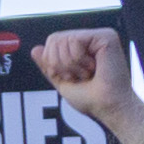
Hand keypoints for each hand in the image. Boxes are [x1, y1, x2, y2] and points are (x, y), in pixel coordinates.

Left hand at [35, 25, 143, 143]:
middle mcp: (91, 39)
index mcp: (82, 48)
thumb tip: (35, 49)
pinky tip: (94, 68)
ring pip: (63, 40)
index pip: (52, 42)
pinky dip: (78, 60)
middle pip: (54, 39)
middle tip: (79, 76)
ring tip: (87, 73)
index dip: (51, 62)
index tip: (70, 77)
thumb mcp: (62, 82)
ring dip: (70, 65)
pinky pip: (74, 41)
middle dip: (59, 64)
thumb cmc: (91, 99)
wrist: (108, 107)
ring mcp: (99, 36)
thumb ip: (49, 66)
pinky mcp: (106, 36)